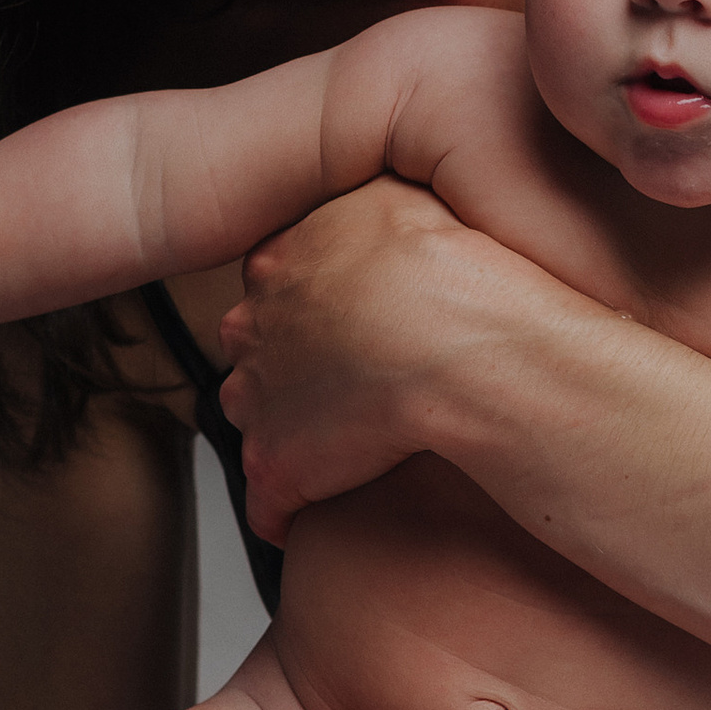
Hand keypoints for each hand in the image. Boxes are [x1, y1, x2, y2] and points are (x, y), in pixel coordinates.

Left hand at [216, 175, 563, 538]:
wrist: (457, 338)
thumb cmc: (451, 267)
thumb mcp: (406, 191)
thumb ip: (374, 198)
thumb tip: (386, 205)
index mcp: (281, 262)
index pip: (277, 288)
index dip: (317, 312)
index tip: (354, 329)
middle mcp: (253, 327)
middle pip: (257, 352)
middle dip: (293, 370)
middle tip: (354, 387)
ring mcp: (258, 398)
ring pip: (258, 422)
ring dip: (294, 437)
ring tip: (348, 453)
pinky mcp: (276, 464)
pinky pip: (268, 504)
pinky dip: (289, 515)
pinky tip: (320, 518)